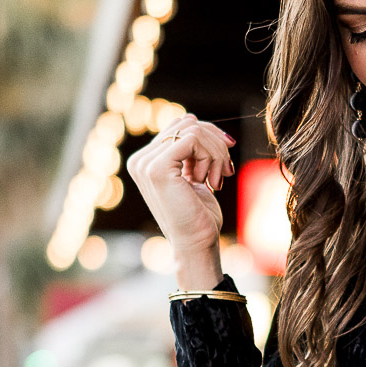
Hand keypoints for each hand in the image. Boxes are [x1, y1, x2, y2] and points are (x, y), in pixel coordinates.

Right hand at [126, 114, 234, 286]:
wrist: (196, 245)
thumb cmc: (199, 216)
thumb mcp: (193, 175)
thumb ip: (189, 150)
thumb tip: (197, 121)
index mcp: (146, 161)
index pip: (182, 125)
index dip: (210, 138)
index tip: (225, 163)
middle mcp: (140, 160)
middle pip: (188, 122)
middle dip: (215, 144)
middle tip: (224, 173)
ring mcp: (145, 163)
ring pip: (193, 128)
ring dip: (215, 153)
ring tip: (217, 180)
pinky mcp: (157, 168)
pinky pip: (193, 139)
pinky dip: (211, 157)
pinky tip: (210, 182)